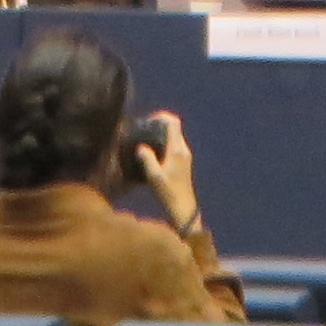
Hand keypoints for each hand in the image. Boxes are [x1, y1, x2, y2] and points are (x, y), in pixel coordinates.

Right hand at [136, 111, 198, 226]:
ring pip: (173, 136)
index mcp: (177, 150)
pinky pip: (173, 145)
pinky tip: (151, 153)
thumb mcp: (154, 176)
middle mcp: (183, 149)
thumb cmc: (168, 193)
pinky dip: (163, 143)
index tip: (147, 121)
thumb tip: (141, 147)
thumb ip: (147, 159)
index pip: (173, 122)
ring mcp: (184, 156)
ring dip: (160, 134)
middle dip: (158, 124)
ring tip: (145, 139)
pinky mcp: (183, 163)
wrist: (183, 208)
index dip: (161, 117)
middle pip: (174, 127)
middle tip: (143, 129)